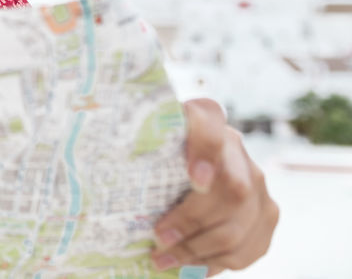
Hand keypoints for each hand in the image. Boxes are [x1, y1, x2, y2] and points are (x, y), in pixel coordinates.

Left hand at [151, 98, 279, 273]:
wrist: (184, 154)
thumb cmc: (155, 149)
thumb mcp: (145, 136)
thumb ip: (142, 140)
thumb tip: (115, 156)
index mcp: (206, 120)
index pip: (210, 128)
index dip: (206, 151)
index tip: (195, 179)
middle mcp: (238, 149)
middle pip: (231, 192)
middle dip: (191, 224)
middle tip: (158, 242)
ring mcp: (259, 183)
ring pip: (239, 227)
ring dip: (198, 251)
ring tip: (164, 260)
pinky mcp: (267, 213)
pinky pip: (249, 248)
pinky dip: (217, 263)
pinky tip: (192, 268)